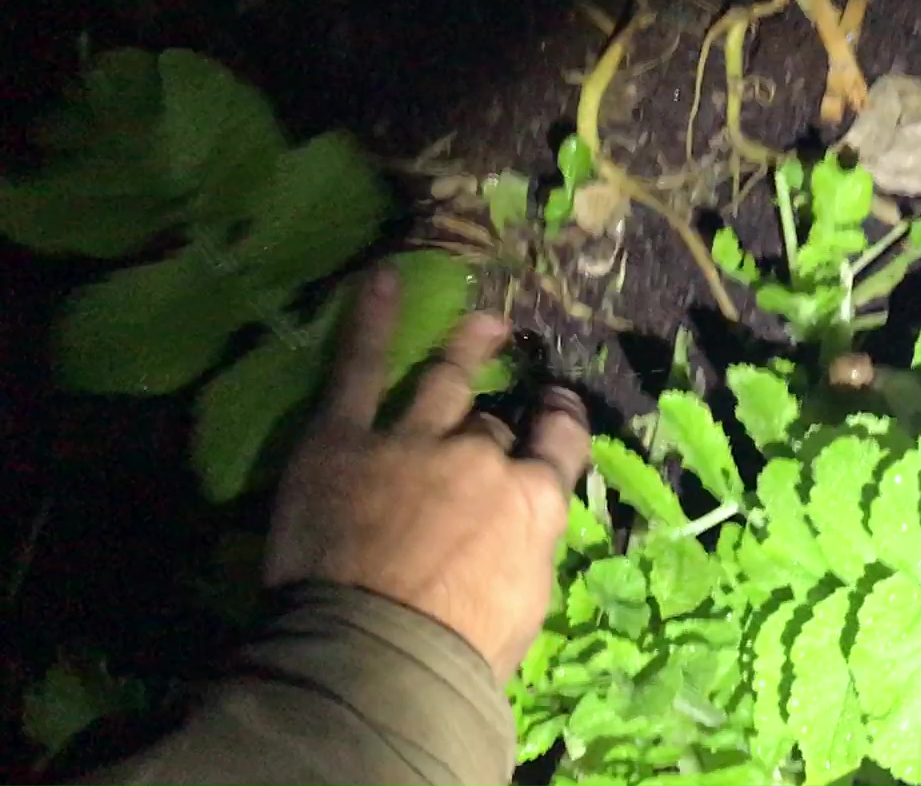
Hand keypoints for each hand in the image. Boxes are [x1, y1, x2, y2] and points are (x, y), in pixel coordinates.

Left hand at [264, 265, 590, 680]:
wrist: (374, 660)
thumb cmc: (458, 656)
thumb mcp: (525, 604)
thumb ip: (526, 549)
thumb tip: (521, 533)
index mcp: (534, 502)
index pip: (558, 445)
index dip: (559, 425)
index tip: (558, 414)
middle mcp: (482, 458)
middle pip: (492, 430)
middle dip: (494, 429)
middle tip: (498, 418)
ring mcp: (412, 441)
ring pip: (444, 382)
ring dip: (464, 349)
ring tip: (482, 324)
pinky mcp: (342, 440)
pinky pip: (359, 370)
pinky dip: (370, 321)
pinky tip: (381, 278)